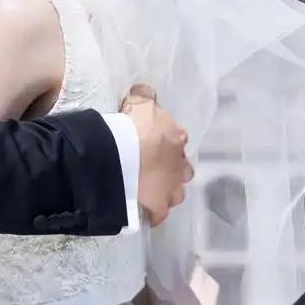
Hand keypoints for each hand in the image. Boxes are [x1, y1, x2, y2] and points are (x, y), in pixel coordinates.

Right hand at [120, 84, 192, 226]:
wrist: (121, 155)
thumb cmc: (132, 126)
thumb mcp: (139, 102)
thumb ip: (145, 95)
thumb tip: (146, 90)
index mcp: (176, 137)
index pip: (178, 139)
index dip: (167, 141)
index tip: (155, 142)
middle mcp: (180, 164)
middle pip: (183, 169)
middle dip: (173, 168)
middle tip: (155, 167)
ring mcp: (171, 188)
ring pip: (176, 192)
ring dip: (167, 190)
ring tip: (152, 189)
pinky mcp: (159, 206)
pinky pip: (159, 213)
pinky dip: (153, 213)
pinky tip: (145, 211)